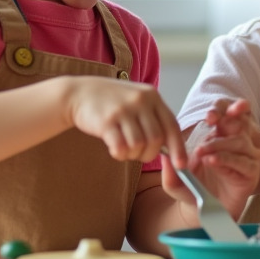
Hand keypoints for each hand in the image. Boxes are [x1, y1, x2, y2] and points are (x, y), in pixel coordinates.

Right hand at [64, 76, 185, 164]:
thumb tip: (171, 148)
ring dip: (132, 154)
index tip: (180, 165)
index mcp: (152, 96)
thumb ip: (153, 118)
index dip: (178, 148)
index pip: (172, 126)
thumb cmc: (112, 101)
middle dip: (149, 154)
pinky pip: (120, 148)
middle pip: (156, 139)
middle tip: (138, 153)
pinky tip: (114, 148)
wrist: (79, 93)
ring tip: (124, 148)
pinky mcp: (106, 121)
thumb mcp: (137, 100)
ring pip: (139, 145)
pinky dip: (119, 154)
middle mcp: (140, 100)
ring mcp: (123, 109)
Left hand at [164, 98, 259, 217]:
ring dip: (220, 144)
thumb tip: (163, 153)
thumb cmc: (193, 190)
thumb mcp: (175, 180)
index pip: (226, 116)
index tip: (209, 115)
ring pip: (240, 142)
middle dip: (226, 119)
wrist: (205, 214)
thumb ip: (169, 168)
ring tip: (202, 152)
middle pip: (238, 124)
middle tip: (209, 122)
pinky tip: (213, 161)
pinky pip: (244, 162)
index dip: (222, 111)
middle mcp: (235, 144)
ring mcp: (245, 158)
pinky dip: (228, 160)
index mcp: (219, 137)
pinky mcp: (251, 174)